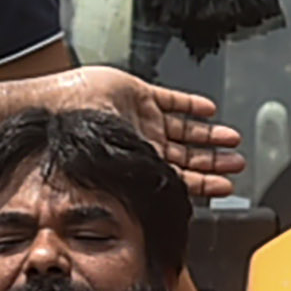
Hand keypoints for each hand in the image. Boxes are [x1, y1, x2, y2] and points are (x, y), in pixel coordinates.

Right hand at [45, 65, 242, 195]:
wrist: (53, 106)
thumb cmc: (73, 139)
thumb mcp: (116, 163)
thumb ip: (144, 176)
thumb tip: (170, 196)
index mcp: (139, 163)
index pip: (178, 177)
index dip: (204, 183)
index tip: (227, 187)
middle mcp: (144, 143)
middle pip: (187, 154)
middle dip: (213, 160)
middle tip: (236, 163)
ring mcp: (143, 118)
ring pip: (184, 129)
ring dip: (208, 134)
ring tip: (231, 138)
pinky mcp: (140, 94)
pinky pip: (171, 100)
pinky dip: (191, 105)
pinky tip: (207, 109)